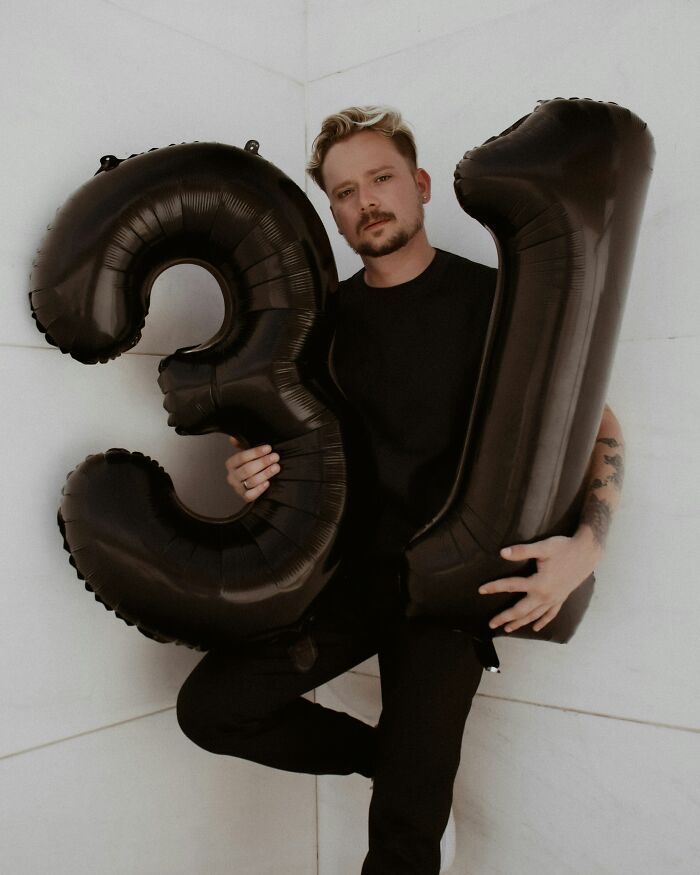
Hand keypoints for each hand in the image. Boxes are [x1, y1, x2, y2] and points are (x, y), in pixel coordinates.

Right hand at [225, 437, 280, 501]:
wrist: (253, 482)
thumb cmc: (251, 464)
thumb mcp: (247, 454)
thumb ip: (241, 445)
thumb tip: (233, 438)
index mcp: (231, 464)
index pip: (242, 457)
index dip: (255, 452)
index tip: (269, 448)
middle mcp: (232, 476)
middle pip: (247, 469)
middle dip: (263, 462)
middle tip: (275, 457)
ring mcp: (237, 488)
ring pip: (251, 481)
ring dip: (265, 473)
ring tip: (276, 467)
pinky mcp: (244, 497)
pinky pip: (250, 495)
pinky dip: (259, 489)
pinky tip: (268, 483)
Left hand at [478, 527, 601, 632]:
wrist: (587, 552)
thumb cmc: (564, 548)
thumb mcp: (543, 547)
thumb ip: (522, 551)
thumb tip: (502, 553)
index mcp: (539, 583)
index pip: (511, 586)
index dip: (494, 587)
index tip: (481, 590)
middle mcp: (546, 595)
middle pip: (521, 610)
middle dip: (505, 617)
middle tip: (491, 624)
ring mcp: (554, 599)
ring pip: (534, 615)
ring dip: (520, 623)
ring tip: (507, 629)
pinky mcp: (561, 598)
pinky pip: (550, 614)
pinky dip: (542, 621)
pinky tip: (536, 628)